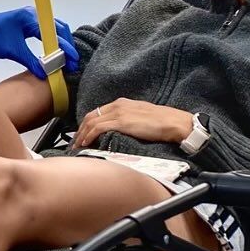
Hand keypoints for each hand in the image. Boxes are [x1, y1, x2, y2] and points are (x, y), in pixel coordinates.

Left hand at [0, 6, 80, 79]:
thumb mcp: (12, 51)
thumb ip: (31, 61)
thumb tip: (45, 73)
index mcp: (31, 19)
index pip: (54, 34)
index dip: (65, 48)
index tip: (72, 60)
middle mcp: (34, 15)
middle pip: (59, 29)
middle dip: (67, 45)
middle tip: (72, 61)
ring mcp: (32, 17)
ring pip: (55, 29)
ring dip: (61, 42)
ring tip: (67, 58)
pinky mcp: (29, 22)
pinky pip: (47, 30)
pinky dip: (54, 40)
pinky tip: (56, 51)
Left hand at [71, 99, 193, 150]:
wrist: (174, 122)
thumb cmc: (163, 123)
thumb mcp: (141, 117)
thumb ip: (128, 121)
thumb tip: (119, 132)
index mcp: (122, 103)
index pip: (98, 112)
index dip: (87, 124)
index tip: (82, 135)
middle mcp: (118, 105)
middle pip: (90, 116)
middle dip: (80, 130)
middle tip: (75, 143)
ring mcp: (118, 113)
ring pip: (91, 122)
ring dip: (81, 135)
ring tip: (77, 146)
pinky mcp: (121, 122)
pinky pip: (98, 128)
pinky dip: (88, 136)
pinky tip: (85, 144)